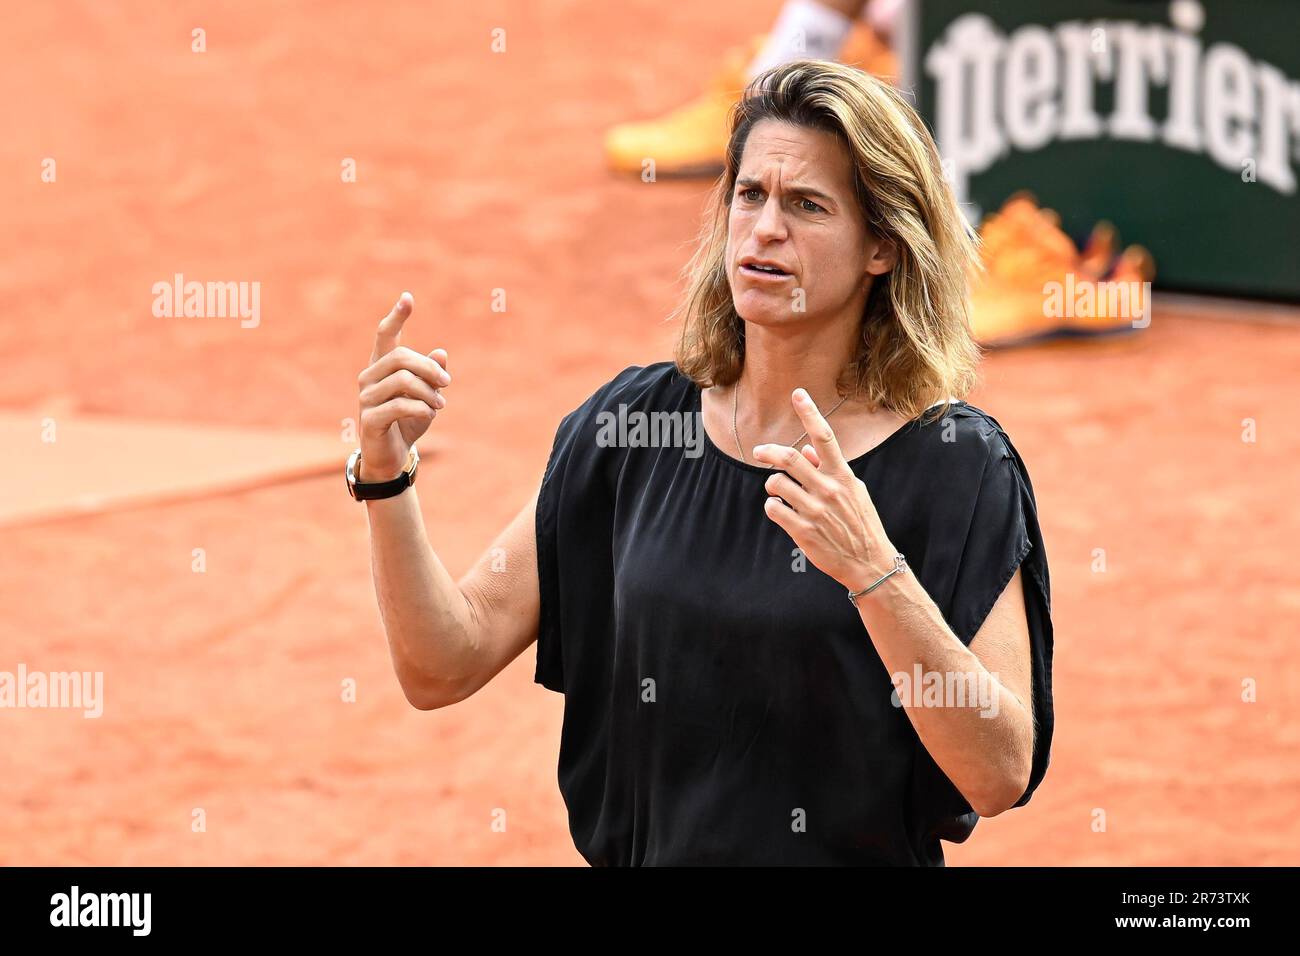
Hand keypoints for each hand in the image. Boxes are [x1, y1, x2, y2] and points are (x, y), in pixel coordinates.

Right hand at [356, 292, 450, 481]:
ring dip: (429, 393)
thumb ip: (432, 375)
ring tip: (439, 404)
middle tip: (447, 383)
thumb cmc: (409, 421)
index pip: (385, 336)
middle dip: (430, 368)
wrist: (393, 455)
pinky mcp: (369, 419)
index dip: (396, 317)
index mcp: (382, 367)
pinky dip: (422, 409)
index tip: (408, 298)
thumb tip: (441, 353)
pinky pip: (400, 405)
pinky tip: (430, 414)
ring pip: (403, 381)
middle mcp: (369, 377)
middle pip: (401, 357)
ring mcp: (366, 398)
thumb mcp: (427, 396)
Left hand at [752, 388, 895, 592]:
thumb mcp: (853, 492)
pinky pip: (774, 509)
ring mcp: (815, 510)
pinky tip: (782, 511)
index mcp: (843, 475)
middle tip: (759, 452)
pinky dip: (773, 507)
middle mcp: (829, 489)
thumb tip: (807, 451)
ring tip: (779, 492)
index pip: (824, 437)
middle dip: (768, 452)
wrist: (869, 563)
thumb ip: (829, 470)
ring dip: (772, 485)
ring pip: (776, 484)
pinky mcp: (803, 531)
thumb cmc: (860, 524)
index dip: (810, 413)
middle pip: (789, 458)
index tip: (798, 394)